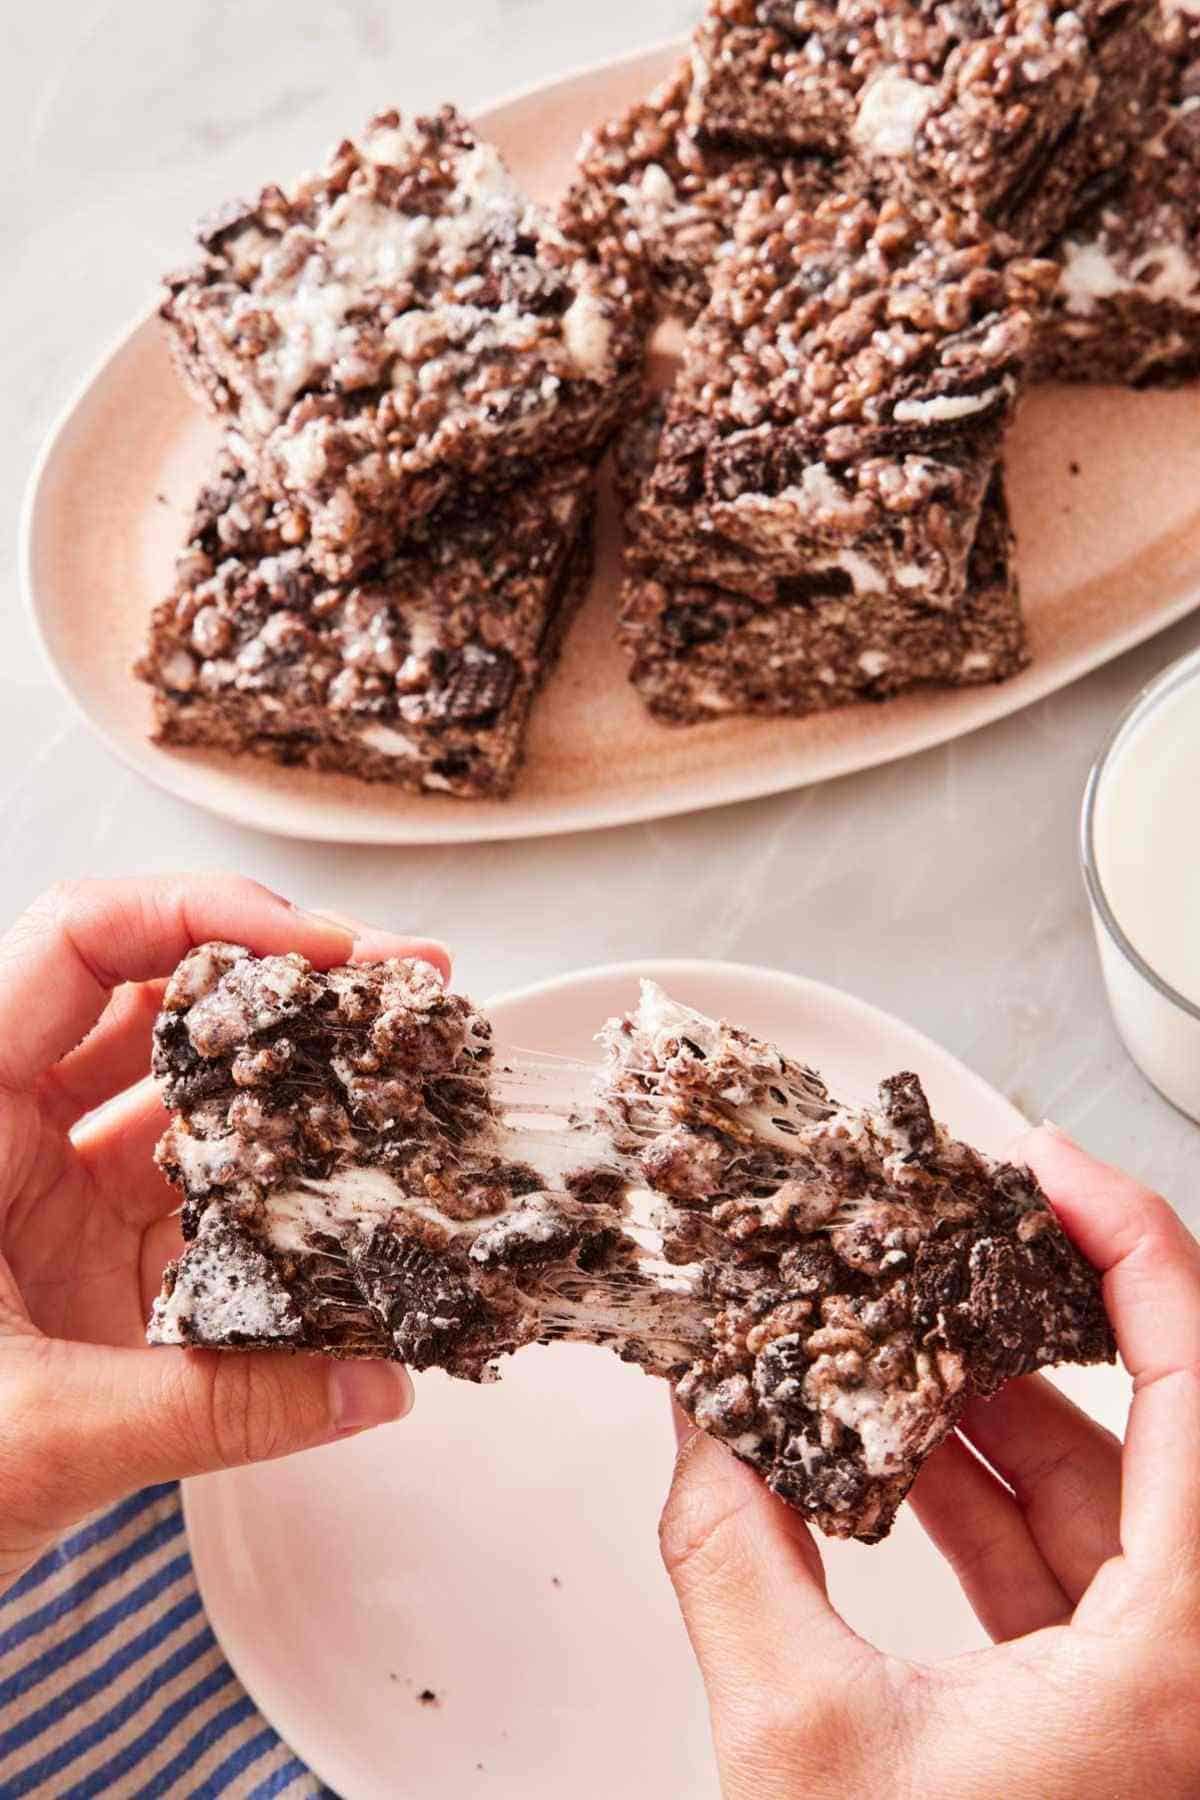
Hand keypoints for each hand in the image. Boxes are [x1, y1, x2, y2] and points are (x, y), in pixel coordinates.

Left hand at [0, 875, 447, 1592]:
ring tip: (393, 1073)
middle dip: (283, 980)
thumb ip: (211, 1408)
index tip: (321, 949)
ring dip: (292, 1081)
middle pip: (155, 998)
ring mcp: (51, 1194)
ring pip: (189, 1094)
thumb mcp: (33, 1435)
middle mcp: (7, 1133)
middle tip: (395, 983)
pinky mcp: (88, 1258)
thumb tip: (367, 1386)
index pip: (79, 944)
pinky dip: (278, 1189)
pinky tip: (348, 1190)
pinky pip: (201, 1193)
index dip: (201, 915)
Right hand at [660, 1125, 1199, 1798]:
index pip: (1199, 1376)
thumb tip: (700, 1422)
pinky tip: (894, 1448)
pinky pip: (1074, 1559)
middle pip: (1158, 1413)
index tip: (1047, 1163)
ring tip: (889, 1329)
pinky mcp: (1125, 1712)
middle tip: (948, 1229)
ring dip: (992, 1404)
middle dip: (1032, 1311)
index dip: (1131, 1241)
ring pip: (1109, 1487)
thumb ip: (735, 1557)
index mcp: (1190, 1651)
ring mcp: (1170, 1684)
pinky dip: (986, 1493)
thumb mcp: (805, 1750)